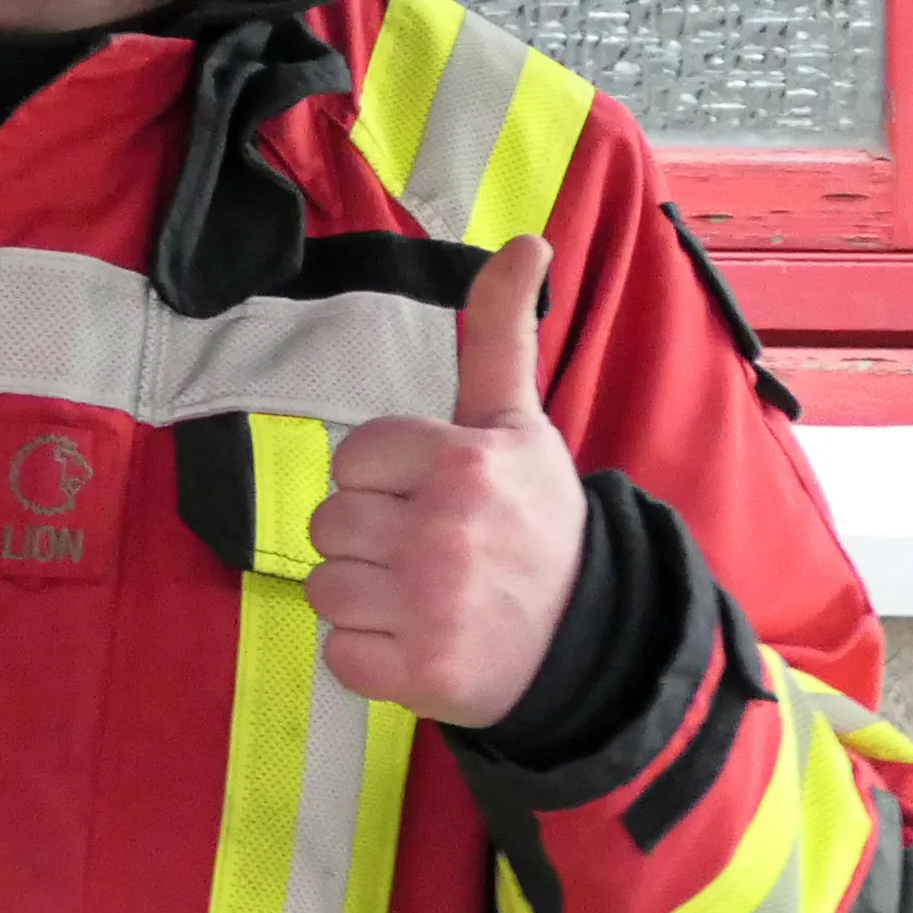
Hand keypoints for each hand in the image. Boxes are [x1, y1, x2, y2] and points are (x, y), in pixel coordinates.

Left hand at [305, 234, 583, 726]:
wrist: (588, 641)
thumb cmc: (536, 523)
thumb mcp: (519, 424)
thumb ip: (501, 334)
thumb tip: (526, 239)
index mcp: (462, 461)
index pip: (353, 458)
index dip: (382, 480)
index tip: (432, 497)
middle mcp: (444, 529)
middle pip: (327, 523)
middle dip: (367, 540)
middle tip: (429, 554)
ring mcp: (431, 605)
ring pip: (324, 588)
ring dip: (364, 600)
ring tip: (424, 598)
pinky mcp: (419, 672)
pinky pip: (338, 653)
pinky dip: (371, 657)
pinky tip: (421, 643)